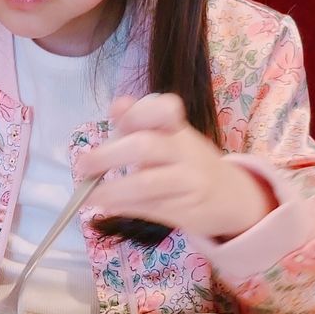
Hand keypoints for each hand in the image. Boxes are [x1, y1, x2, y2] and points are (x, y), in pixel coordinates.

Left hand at [81, 94, 275, 239]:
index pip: (165, 108)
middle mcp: (186, 150)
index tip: (116, 117)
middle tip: (83, 164)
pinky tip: (107, 204)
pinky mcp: (186, 209)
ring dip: (111, 190)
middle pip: (145, 146)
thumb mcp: (171, 138)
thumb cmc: (189, 164)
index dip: (138, 111)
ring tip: (88, 195)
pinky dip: (123, 206)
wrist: (231, 198)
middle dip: (108, 155)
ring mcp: (188, 181)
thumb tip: (117, 104)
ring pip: (145, 184)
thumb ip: (142, 123)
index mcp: (180, 128)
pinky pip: (149, 208)